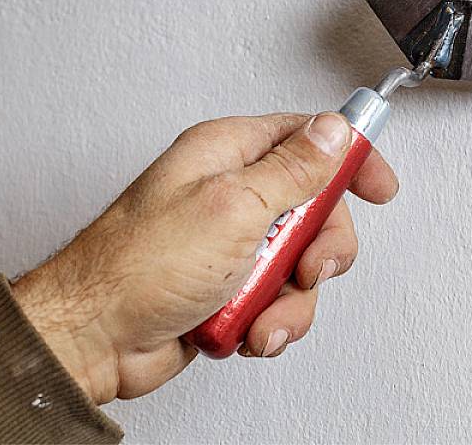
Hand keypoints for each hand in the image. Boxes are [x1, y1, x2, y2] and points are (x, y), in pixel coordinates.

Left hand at [11, 112, 398, 404]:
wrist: (92, 340)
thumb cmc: (137, 266)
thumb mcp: (232, 206)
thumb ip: (293, 169)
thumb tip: (334, 131)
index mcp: (228, 155)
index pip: (308, 137)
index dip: (350, 158)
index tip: (380, 186)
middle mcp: (230, 194)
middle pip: (315, 209)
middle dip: (319, 248)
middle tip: (305, 267)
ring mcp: (230, 243)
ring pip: (300, 264)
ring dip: (289, 298)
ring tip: (258, 311)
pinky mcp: (227, 287)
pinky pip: (277, 300)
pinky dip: (268, 321)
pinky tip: (243, 329)